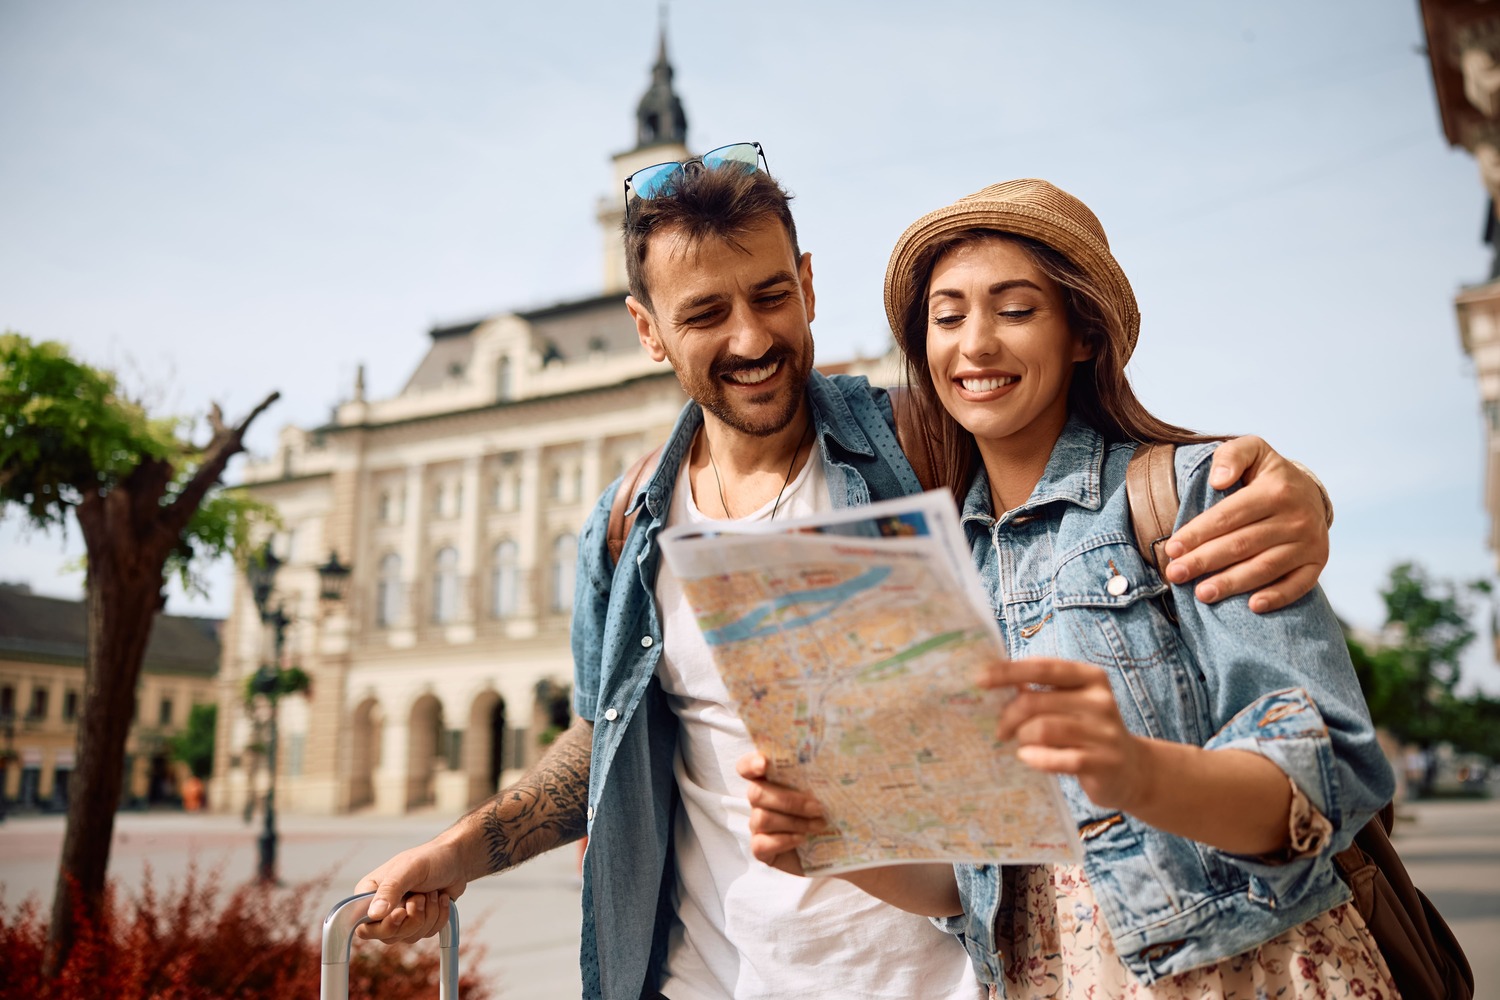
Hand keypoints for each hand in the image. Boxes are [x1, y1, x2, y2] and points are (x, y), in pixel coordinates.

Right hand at [353, 838, 469, 943]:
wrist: (456, 860)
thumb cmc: (431, 858)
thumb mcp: (409, 869)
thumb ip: (391, 889)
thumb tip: (374, 914)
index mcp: (370, 893)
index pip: (363, 925)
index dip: (383, 926)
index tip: (402, 912)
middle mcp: (381, 909)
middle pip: (388, 936)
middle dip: (412, 919)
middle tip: (421, 897)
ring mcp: (400, 918)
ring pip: (410, 937)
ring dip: (428, 915)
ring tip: (431, 893)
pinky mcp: (418, 923)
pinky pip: (426, 934)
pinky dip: (438, 917)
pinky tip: (440, 899)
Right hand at [736, 752, 826, 874]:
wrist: (841, 846)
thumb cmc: (833, 809)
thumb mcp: (831, 787)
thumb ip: (823, 771)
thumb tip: (832, 751)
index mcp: (771, 779)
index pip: (747, 767)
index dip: (751, 764)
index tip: (765, 764)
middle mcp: (761, 800)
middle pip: (756, 793)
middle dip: (789, 800)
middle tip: (818, 807)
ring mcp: (758, 826)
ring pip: (762, 818)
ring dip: (794, 822)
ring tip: (819, 825)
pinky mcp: (762, 850)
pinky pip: (760, 844)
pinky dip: (783, 841)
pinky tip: (802, 839)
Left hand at [979, 658, 1152, 812]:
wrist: (1133, 770)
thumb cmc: (1088, 731)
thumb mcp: (1071, 704)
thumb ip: (1041, 691)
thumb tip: (994, 681)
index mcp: (1090, 677)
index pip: (1042, 667)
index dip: (1008, 671)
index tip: (979, 679)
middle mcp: (1100, 700)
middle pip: (1035, 702)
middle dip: (1009, 717)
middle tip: (1000, 730)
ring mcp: (1104, 732)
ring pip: (1043, 729)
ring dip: (1023, 738)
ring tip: (1022, 744)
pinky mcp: (1104, 762)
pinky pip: (1060, 759)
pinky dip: (1037, 758)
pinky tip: (1028, 758)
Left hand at [1163, 435, 1328, 612]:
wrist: (1310, 492)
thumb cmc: (1268, 475)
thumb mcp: (1253, 451)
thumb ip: (1232, 456)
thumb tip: (1217, 479)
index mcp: (1276, 490)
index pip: (1228, 516)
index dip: (1198, 533)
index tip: (1172, 548)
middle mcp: (1296, 518)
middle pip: (1242, 544)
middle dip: (1205, 561)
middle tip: (1176, 574)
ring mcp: (1309, 543)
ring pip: (1265, 567)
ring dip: (1232, 583)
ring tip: (1201, 594)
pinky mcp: (1317, 563)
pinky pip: (1298, 585)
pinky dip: (1277, 597)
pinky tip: (1252, 607)